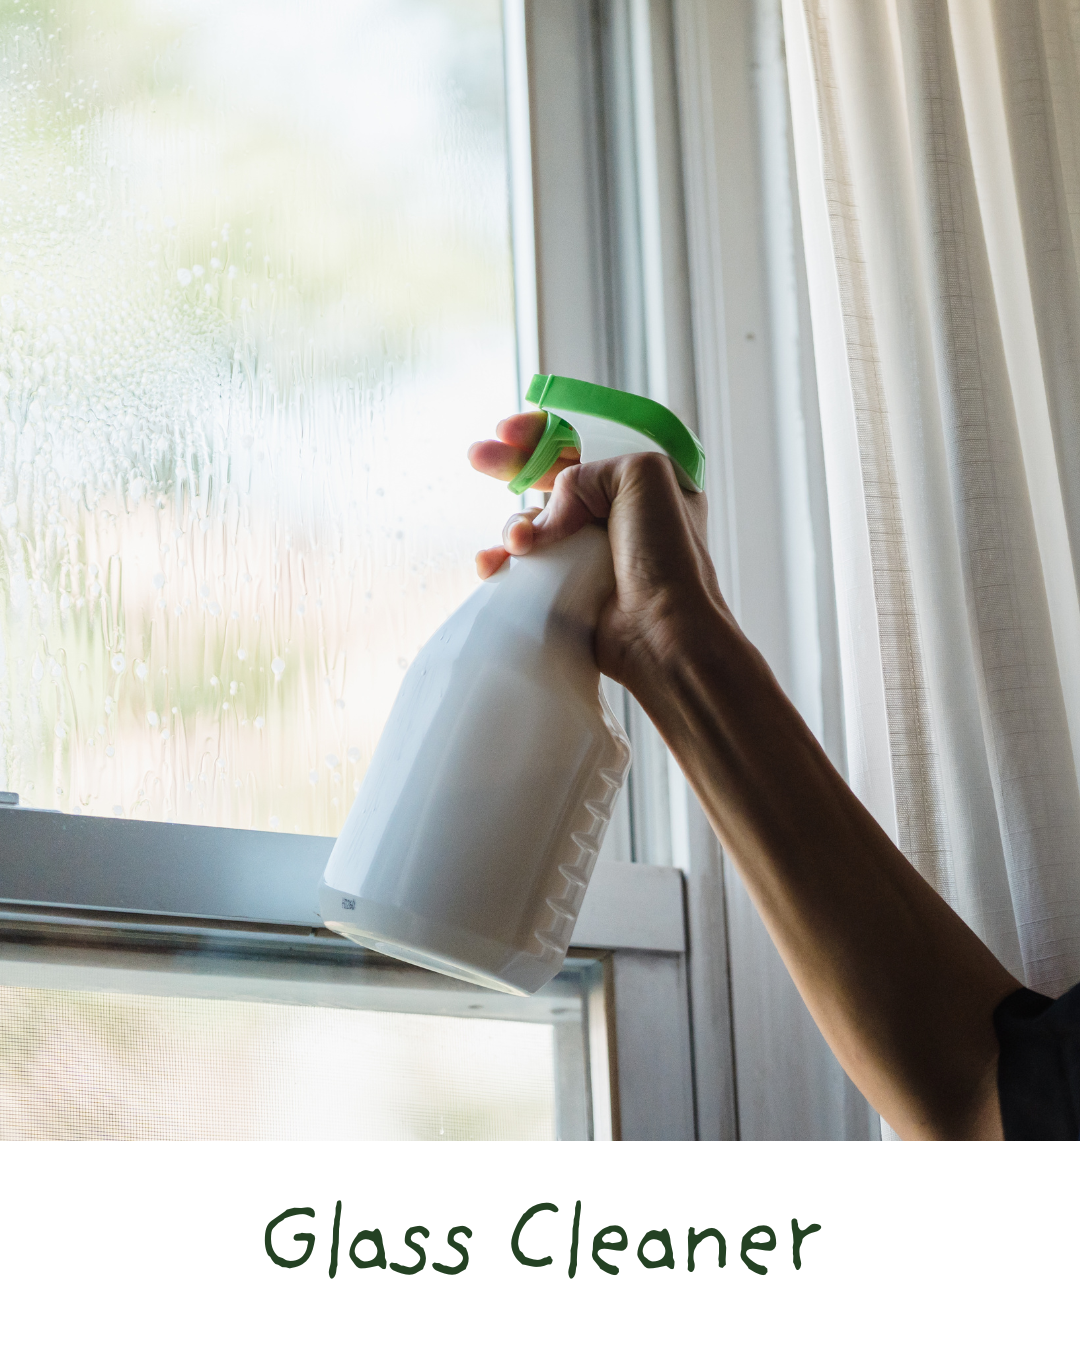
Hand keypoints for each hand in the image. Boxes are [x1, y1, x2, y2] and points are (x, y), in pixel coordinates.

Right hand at [468, 412, 727, 692]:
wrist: (661, 633)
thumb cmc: (668, 557)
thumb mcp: (643, 475)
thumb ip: (589, 468)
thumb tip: (551, 513)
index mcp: (646, 480)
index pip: (588, 440)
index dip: (546, 432)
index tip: (510, 432)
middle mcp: (619, 513)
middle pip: (553, 476)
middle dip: (513, 465)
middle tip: (479, 457)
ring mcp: (592, 550)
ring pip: (535, 520)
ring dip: (514, 524)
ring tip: (517, 543)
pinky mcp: (569, 585)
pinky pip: (525, 562)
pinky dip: (503, 560)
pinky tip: (492, 564)